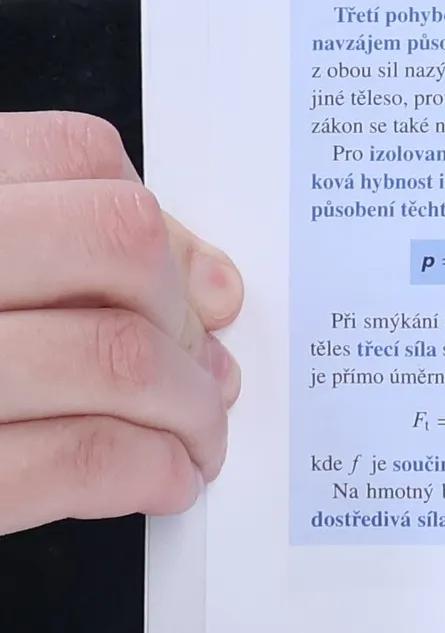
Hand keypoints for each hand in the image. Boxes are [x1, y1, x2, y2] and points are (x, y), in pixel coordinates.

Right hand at [0, 112, 242, 534]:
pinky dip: (145, 468)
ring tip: (197, 435)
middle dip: (183, 315)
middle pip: (115, 243)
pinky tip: (160, 477)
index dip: (158, 221)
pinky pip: (70, 458)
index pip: (74, 155)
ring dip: (190, 406)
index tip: (194, 283)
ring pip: (113, 355)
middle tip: (201, 368)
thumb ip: (48, 243)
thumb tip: (208, 285)